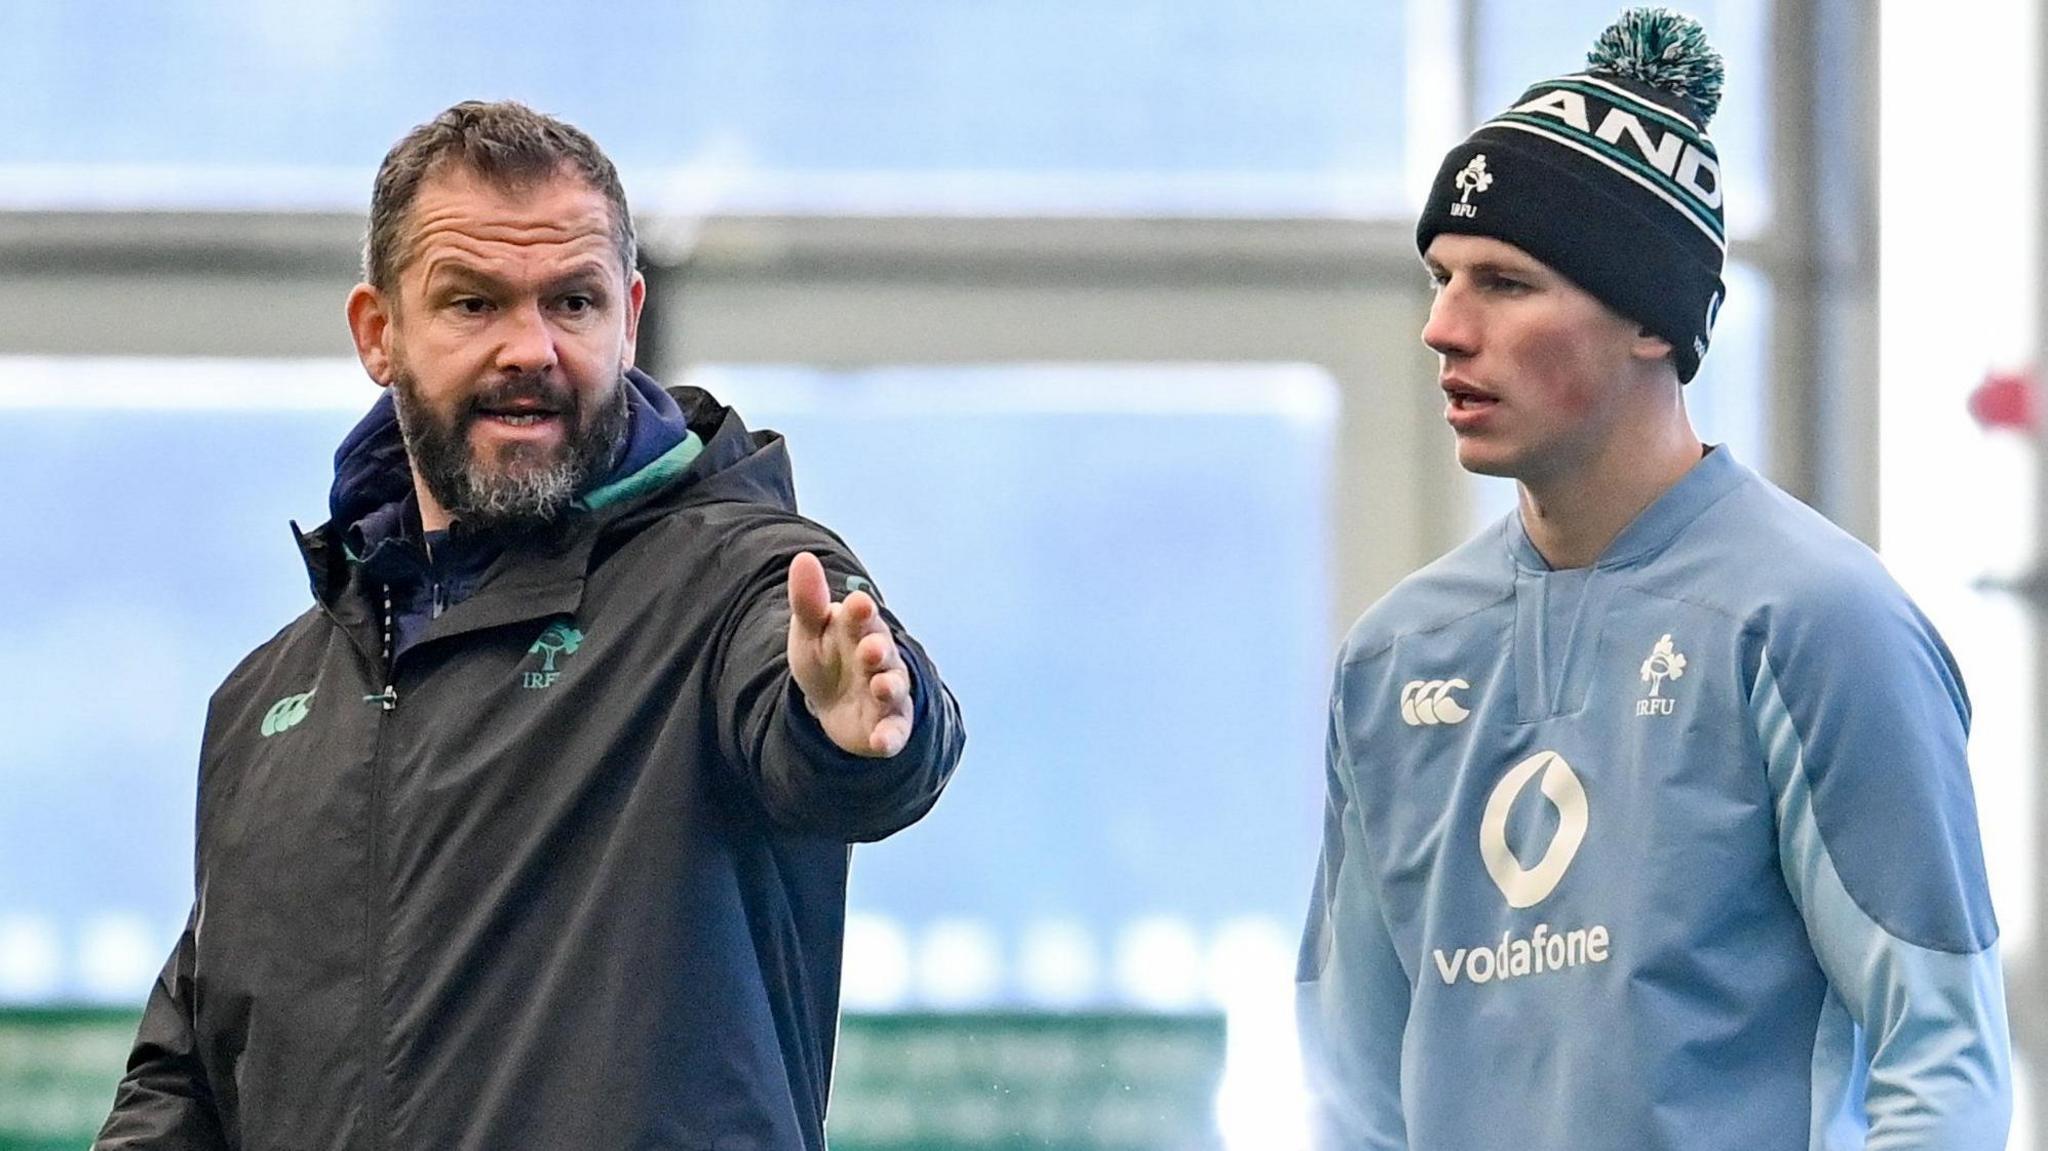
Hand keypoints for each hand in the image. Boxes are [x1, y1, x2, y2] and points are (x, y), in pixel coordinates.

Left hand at [786, 551, 913, 756]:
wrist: (833, 706)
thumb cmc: (826, 659)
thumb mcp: (810, 632)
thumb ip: (808, 601)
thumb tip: (803, 558)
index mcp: (860, 630)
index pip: (863, 617)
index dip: (861, 612)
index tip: (856, 604)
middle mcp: (880, 659)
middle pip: (883, 652)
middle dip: (878, 650)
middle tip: (870, 648)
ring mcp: (887, 692)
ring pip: (893, 688)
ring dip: (889, 687)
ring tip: (881, 687)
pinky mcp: (888, 725)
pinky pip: (893, 731)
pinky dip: (890, 737)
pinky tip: (882, 741)